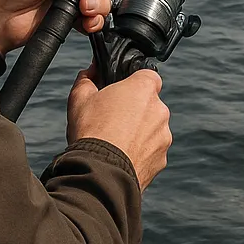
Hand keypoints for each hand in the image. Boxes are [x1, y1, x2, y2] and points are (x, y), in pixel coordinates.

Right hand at [68, 67, 171, 191]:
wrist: (100, 173)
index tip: (122, 93)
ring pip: (153, 129)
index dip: (135, 82)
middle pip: (151, 104)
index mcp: (143, 89)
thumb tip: (92, 70)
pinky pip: (153, 151)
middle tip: (114, 120)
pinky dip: (141, 153)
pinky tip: (122, 158)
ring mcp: (164, 136)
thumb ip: (88, 78)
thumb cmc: (90, 132)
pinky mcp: (161, 159)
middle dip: (136, 110)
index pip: (148, 75)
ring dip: (140, 133)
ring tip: (116, 143)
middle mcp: (160, 110)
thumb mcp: (79, 98)